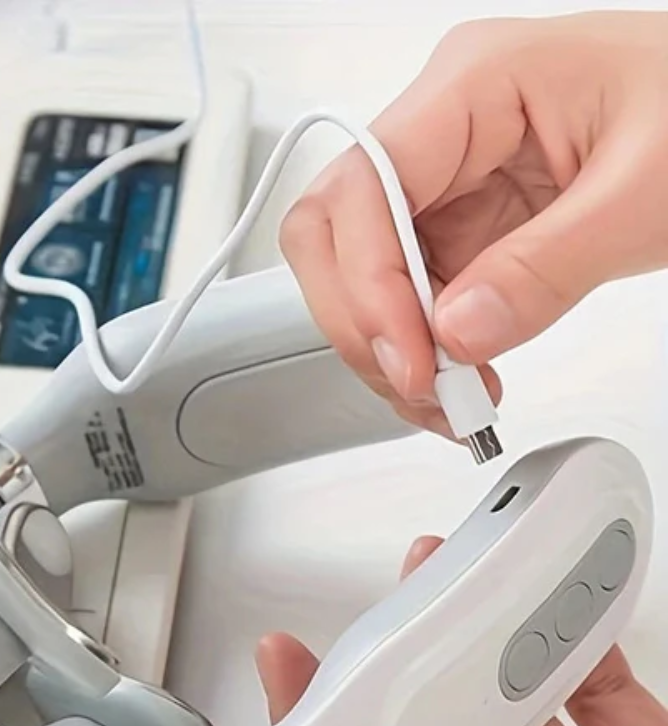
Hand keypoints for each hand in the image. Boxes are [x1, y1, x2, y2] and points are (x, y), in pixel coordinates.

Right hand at [279, 12, 667, 433]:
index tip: (413, 358)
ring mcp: (443, 185)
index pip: (363, 187)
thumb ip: (548, 266)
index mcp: (472, 84)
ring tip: (451, 399)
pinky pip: (406, 300)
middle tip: (418, 382)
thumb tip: (457, 332)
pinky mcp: (458, 230)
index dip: (368, 283)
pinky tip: (458, 382)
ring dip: (388, 350)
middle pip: (331, 232)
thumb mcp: (647, 189)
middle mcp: (439, 132)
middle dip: (361, 320)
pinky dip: (419, 353)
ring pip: (357, 276)